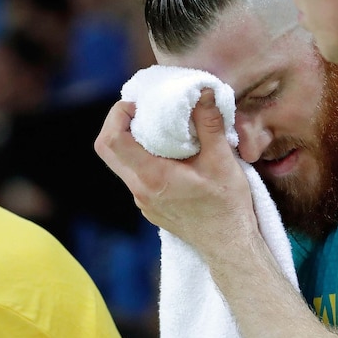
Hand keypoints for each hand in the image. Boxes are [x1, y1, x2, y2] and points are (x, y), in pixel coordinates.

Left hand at [94, 89, 259, 259]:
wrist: (229, 246)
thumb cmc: (227, 206)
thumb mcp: (223, 161)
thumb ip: (209, 124)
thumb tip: (203, 91)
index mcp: (152, 177)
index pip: (113, 141)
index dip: (118, 115)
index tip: (139, 103)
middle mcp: (140, 190)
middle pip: (108, 151)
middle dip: (118, 124)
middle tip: (141, 109)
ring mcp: (143, 201)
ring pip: (121, 164)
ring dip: (132, 142)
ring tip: (159, 128)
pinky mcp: (150, 207)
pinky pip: (136, 176)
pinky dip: (143, 158)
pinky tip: (170, 154)